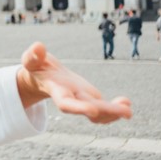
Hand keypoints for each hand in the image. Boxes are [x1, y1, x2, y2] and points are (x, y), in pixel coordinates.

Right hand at [17, 42, 131, 123]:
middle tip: (127, 113)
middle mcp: (71, 99)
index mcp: (57, 91)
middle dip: (107, 112)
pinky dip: (115, 108)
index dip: (79, 108)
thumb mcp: (32, 60)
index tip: (93, 111)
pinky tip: (126, 104)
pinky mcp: (89, 98)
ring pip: (99, 112)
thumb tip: (38, 47)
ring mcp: (81, 100)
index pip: (67, 103)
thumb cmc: (36, 67)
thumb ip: (33, 56)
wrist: (41, 78)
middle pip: (89, 109)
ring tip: (128, 109)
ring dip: (114, 112)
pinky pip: (103, 108)